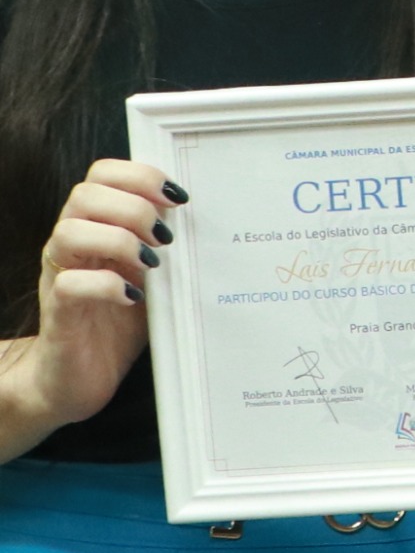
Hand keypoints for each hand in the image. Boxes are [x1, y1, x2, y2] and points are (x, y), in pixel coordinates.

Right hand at [4, 159, 173, 439]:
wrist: (74, 377)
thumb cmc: (117, 322)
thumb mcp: (152, 276)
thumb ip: (168, 246)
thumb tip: (218, 220)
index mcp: (93, 227)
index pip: (101, 175)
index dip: (139, 174)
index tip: (178, 197)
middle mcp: (71, 247)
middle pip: (84, 194)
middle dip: (133, 205)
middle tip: (165, 236)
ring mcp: (59, 278)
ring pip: (69, 232)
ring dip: (119, 239)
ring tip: (152, 261)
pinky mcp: (59, 314)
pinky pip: (71, 285)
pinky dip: (108, 285)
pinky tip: (135, 296)